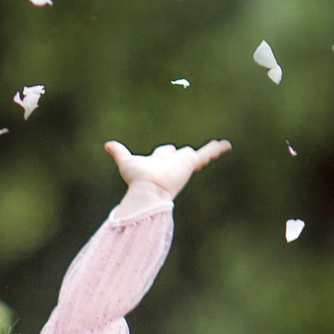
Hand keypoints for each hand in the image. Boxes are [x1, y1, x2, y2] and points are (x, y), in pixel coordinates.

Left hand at [104, 138, 230, 198]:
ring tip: (218, 147)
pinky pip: (207, 154)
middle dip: (181, 152)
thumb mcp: (126, 162)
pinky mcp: (192, 163)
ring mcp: (183, 164)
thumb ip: (119, 153)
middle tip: (188, 153)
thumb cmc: (137, 178)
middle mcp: (171, 164)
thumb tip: (107, 144)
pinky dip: (217, 149)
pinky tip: (227, 145)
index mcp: (158, 164)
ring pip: (192, 154)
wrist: (149, 189)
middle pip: (178, 152)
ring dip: (205, 152)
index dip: (164, 152)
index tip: (168, 151)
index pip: (162, 153)